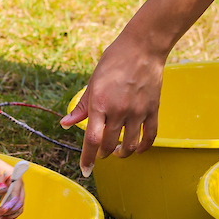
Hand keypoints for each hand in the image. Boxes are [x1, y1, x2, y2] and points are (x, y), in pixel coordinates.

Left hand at [0, 153, 25, 218]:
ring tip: (0, 218)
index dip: (11, 203)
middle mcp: (17, 186)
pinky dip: (9, 214)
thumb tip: (3, 190)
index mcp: (16, 178)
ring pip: (17, 207)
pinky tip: (2, 218)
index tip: (2, 209)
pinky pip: (12, 208)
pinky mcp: (7, 197)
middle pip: (19, 202)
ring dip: (10, 214)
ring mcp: (13, 193)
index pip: (17, 194)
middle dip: (10, 210)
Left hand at [61, 30, 165, 177]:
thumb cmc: (113, 61)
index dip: (87, 157)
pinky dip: (143, 147)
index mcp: (99, 103)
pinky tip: (137, 149)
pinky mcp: (153, 109)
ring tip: (117, 152)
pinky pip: (150, 136)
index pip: (91, 138)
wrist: (142, 48)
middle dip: (102, 153)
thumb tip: (65, 124)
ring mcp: (138, 111)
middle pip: (109, 144)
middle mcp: (118, 110)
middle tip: (100, 153)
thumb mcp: (93, 82)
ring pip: (130, 144)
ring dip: (122, 153)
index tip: (85, 170)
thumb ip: (81, 106)